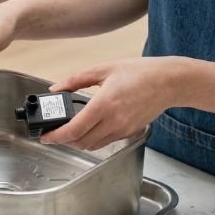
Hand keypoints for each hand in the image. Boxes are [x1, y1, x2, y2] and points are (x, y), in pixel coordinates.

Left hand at [40, 56, 186, 149]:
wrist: (169, 82)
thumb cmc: (140, 73)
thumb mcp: (103, 69)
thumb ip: (75, 80)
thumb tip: (56, 88)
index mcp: (104, 104)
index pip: (74, 129)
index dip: (55, 137)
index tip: (45, 137)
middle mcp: (113, 121)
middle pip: (81, 142)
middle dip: (63, 141)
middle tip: (53, 133)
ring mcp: (122, 129)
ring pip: (93, 145)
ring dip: (77, 142)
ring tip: (68, 131)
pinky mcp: (129, 132)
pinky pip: (105, 142)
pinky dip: (92, 139)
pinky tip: (88, 128)